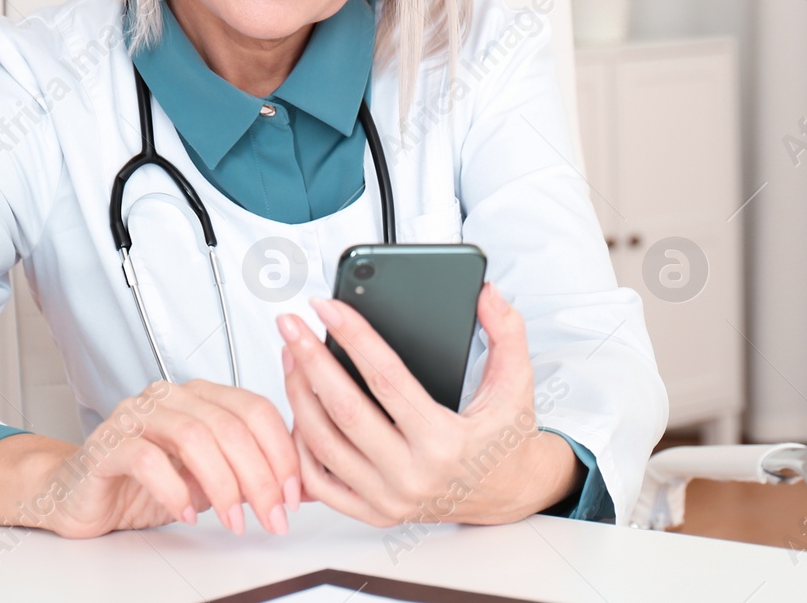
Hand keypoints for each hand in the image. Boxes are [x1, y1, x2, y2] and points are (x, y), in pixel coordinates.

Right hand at [0, 380, 301, 537]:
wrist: (77, 493)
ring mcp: (138, 415)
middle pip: (231, 424)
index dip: (281, 450)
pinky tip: (185, 512)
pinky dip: (173, 488)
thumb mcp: (208, 478)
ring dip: (223, 484)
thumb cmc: (143, 482)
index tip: (293, 493)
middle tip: (271, 515)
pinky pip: (146, 457)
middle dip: (260, 476)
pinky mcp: (108, 442)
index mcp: (201, 395)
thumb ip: (248, 473)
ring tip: (234, 520)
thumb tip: (302, 487)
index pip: (255, 408)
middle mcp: (172, 397)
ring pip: (195, 435)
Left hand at [278, 282, 582, 527]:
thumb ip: (507, 332)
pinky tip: (298, 411)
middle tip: (291, 326)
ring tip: (290, 358)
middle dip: (310, 361)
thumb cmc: (505, 440)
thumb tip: (486, 295)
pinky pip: (319, 483)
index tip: (328, 309)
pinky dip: (301, 446)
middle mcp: (412, 475)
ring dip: (299, 396)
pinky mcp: (374, 512)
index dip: (353, 337)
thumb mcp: (516, 382)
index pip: (386, 378)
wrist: (508, 494)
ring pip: (324, 445)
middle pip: (344, 410)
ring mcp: (388, 498)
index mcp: (445, 441)